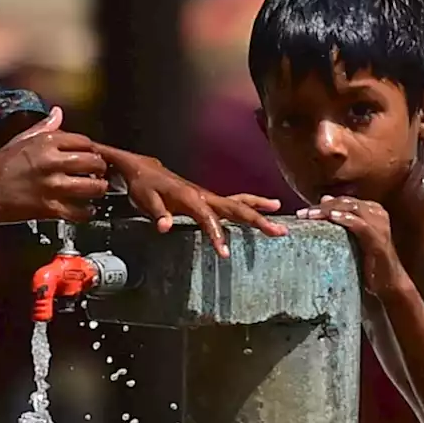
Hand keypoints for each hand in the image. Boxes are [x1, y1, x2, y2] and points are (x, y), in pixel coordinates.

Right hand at [0, 107, 109, 221]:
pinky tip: (85, 209)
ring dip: (98, 189)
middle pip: (93, 161)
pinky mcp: (49, 208)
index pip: (84, 141)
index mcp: (45, 142)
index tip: (91, 154)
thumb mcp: (20, 140)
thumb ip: (43, 127)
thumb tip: (58, 113)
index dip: (91, 148)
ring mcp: (51, 186)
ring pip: (92, 187)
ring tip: (96, 189)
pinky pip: (80, 211)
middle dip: (100, 167)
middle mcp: (51, 162)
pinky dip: (87, 212)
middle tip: (98, 172)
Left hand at [95, 143, 285, 258]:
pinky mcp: (208, 198)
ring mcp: (208, 196)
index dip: (216, 234)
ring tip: (279, 214)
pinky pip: (234, 201)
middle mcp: (203, 194)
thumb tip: (164, 227)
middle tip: (278, 230)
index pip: (207, 217)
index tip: (225, 253)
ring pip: (238, 201)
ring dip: (259, 209)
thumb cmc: (144, 185)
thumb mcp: (145, 200)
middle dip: (256, 219)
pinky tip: (265, 208)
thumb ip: (157, 213)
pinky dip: (250, 204)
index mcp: (189, 196)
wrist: (144, 170)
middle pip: (235, 207)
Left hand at [297, 196, 402, 294]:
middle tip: (301, 214)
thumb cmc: (369, 259)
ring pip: (351, 209)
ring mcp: (380, 224)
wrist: (389, 282)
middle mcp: (377, 212)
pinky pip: (361, 224)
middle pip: (344, 203)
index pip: (342, 201)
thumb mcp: (352, 236)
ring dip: (328, 211)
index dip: (321, 204)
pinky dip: (345, 219)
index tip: (301, 213)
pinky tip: (331, 219)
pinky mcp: (379, 238)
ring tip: (310, 216)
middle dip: (321, 207)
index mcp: (371, 209)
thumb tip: (324, 197)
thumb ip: (341, 217)